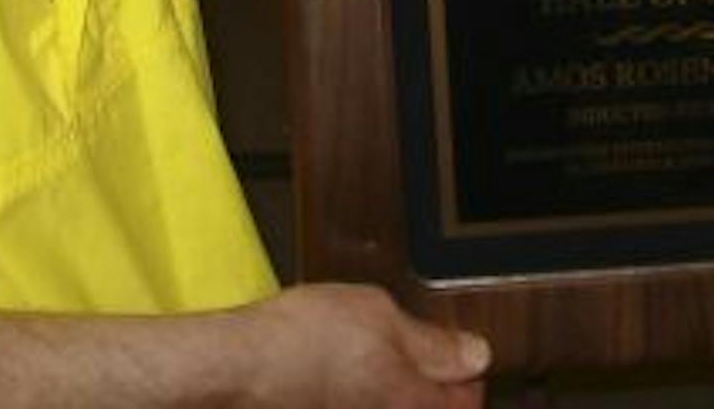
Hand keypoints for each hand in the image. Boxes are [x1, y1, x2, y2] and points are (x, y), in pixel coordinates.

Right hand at [237, 283, 488, 407]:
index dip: (466, 377)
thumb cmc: (301, 341)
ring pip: (393, 408)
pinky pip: (361, 407)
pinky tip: (346, 383)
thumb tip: (474, 354)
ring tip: (375, 370)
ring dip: (395, 394)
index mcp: (413, 402)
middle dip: (432, 391)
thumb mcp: (377, 314)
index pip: (467, 402)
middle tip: (423, 364)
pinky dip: (364, 399)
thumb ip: (432, 341)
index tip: (458, 358)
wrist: (238, 370)